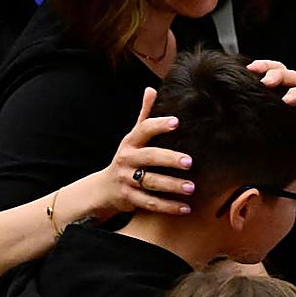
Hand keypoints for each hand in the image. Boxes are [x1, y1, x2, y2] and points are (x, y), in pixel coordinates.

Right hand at [91, 87, 194, 218]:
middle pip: (149, 157)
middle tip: (190, 162)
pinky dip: (169, 207)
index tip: (176, 122)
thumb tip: (151, 89)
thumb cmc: (127, 158)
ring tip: (191, 188)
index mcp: (131, 142)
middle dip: (169, 159)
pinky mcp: (129, 199)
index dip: (158, 125)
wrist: (103, 188)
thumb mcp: (133, 137)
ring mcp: (126, 180)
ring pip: (150, 183)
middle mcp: (127, 159)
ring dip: (172, 186)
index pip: (143, 129)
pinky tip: (186, 208)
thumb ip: (144, 116)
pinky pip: (150, 203)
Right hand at [248, 60, 295, 171]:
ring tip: (250, 69)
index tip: (287, 100)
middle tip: (265, 82)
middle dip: (279, 77)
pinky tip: (246, 72)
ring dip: (266, 68)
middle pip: (294, 76)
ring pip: (281, 69)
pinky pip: (273, 73)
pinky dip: (260, 71)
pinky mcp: (285, 87)